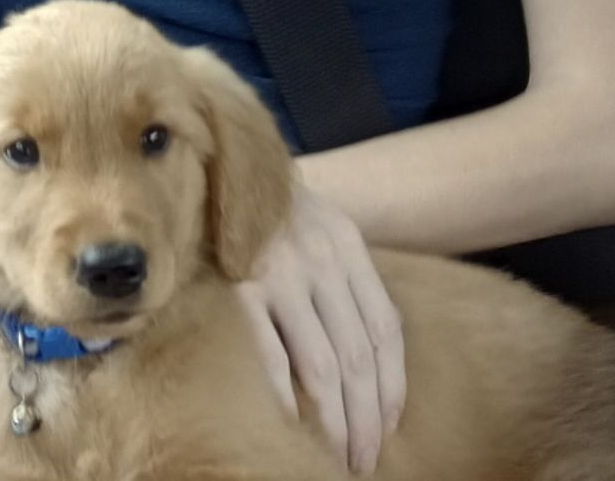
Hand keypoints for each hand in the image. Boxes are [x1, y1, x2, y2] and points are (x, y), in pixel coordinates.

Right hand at [237, 184, 405, 474]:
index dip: (392, 386)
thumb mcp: (325, 233)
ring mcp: (280, 273)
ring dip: (332, 418)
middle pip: (357, 356)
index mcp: (349, 249)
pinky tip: (288, 426)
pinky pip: (266, 351)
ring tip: (335, 455)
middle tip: (363, 459)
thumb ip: (348, 282)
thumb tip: (364, 360)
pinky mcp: (238, 285)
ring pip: (320, 363)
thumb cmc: (277, 212)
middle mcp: (322, 261)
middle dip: (365, 417)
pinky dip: (279, 393)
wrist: (222, 164)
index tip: (389, 427)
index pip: (386, 331)